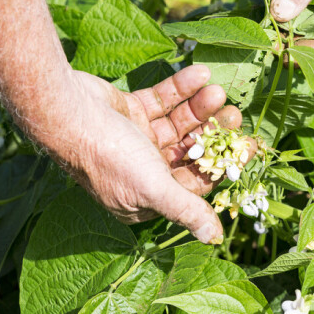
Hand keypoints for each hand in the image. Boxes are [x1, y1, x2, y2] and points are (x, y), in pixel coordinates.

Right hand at [55, 65, 252, 243]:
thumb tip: (214, 239)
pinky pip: (163, 102)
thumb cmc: (108, 155)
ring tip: (218, 91)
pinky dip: (181, 89)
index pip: (195, 183)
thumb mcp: (153, 187)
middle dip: (214, 133)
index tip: (249, 144)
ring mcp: (135, 141)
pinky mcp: (129, 112)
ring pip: (179, 125)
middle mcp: (142, 171)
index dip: (223, 164)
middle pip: (190, 151)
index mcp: (147, 197)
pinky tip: (200, 74)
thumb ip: (186, 210)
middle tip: (235, 114)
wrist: (64, 111)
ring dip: (200, 108)